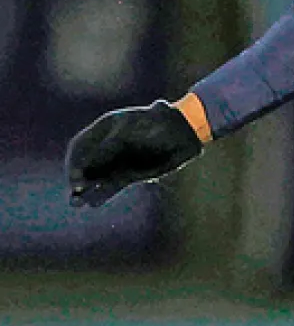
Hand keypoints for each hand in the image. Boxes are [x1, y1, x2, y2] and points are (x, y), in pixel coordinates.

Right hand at [66, 100, 203, 207]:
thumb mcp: (135, 127)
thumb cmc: (162, 122)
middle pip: (84, 164)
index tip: (76, 172)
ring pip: (96, 177)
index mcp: (106, 128)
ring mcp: (118, 160)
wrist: (185, 131)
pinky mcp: (129, 175)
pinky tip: (94, 203)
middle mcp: (108, 146)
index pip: (81, 145)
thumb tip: (90, 161)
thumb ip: (113, 143)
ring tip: (76, 203)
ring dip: (85, 190)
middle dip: (77, 177)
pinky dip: (102, 194)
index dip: (75, 159)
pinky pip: (111, 186)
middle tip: (76, 190)